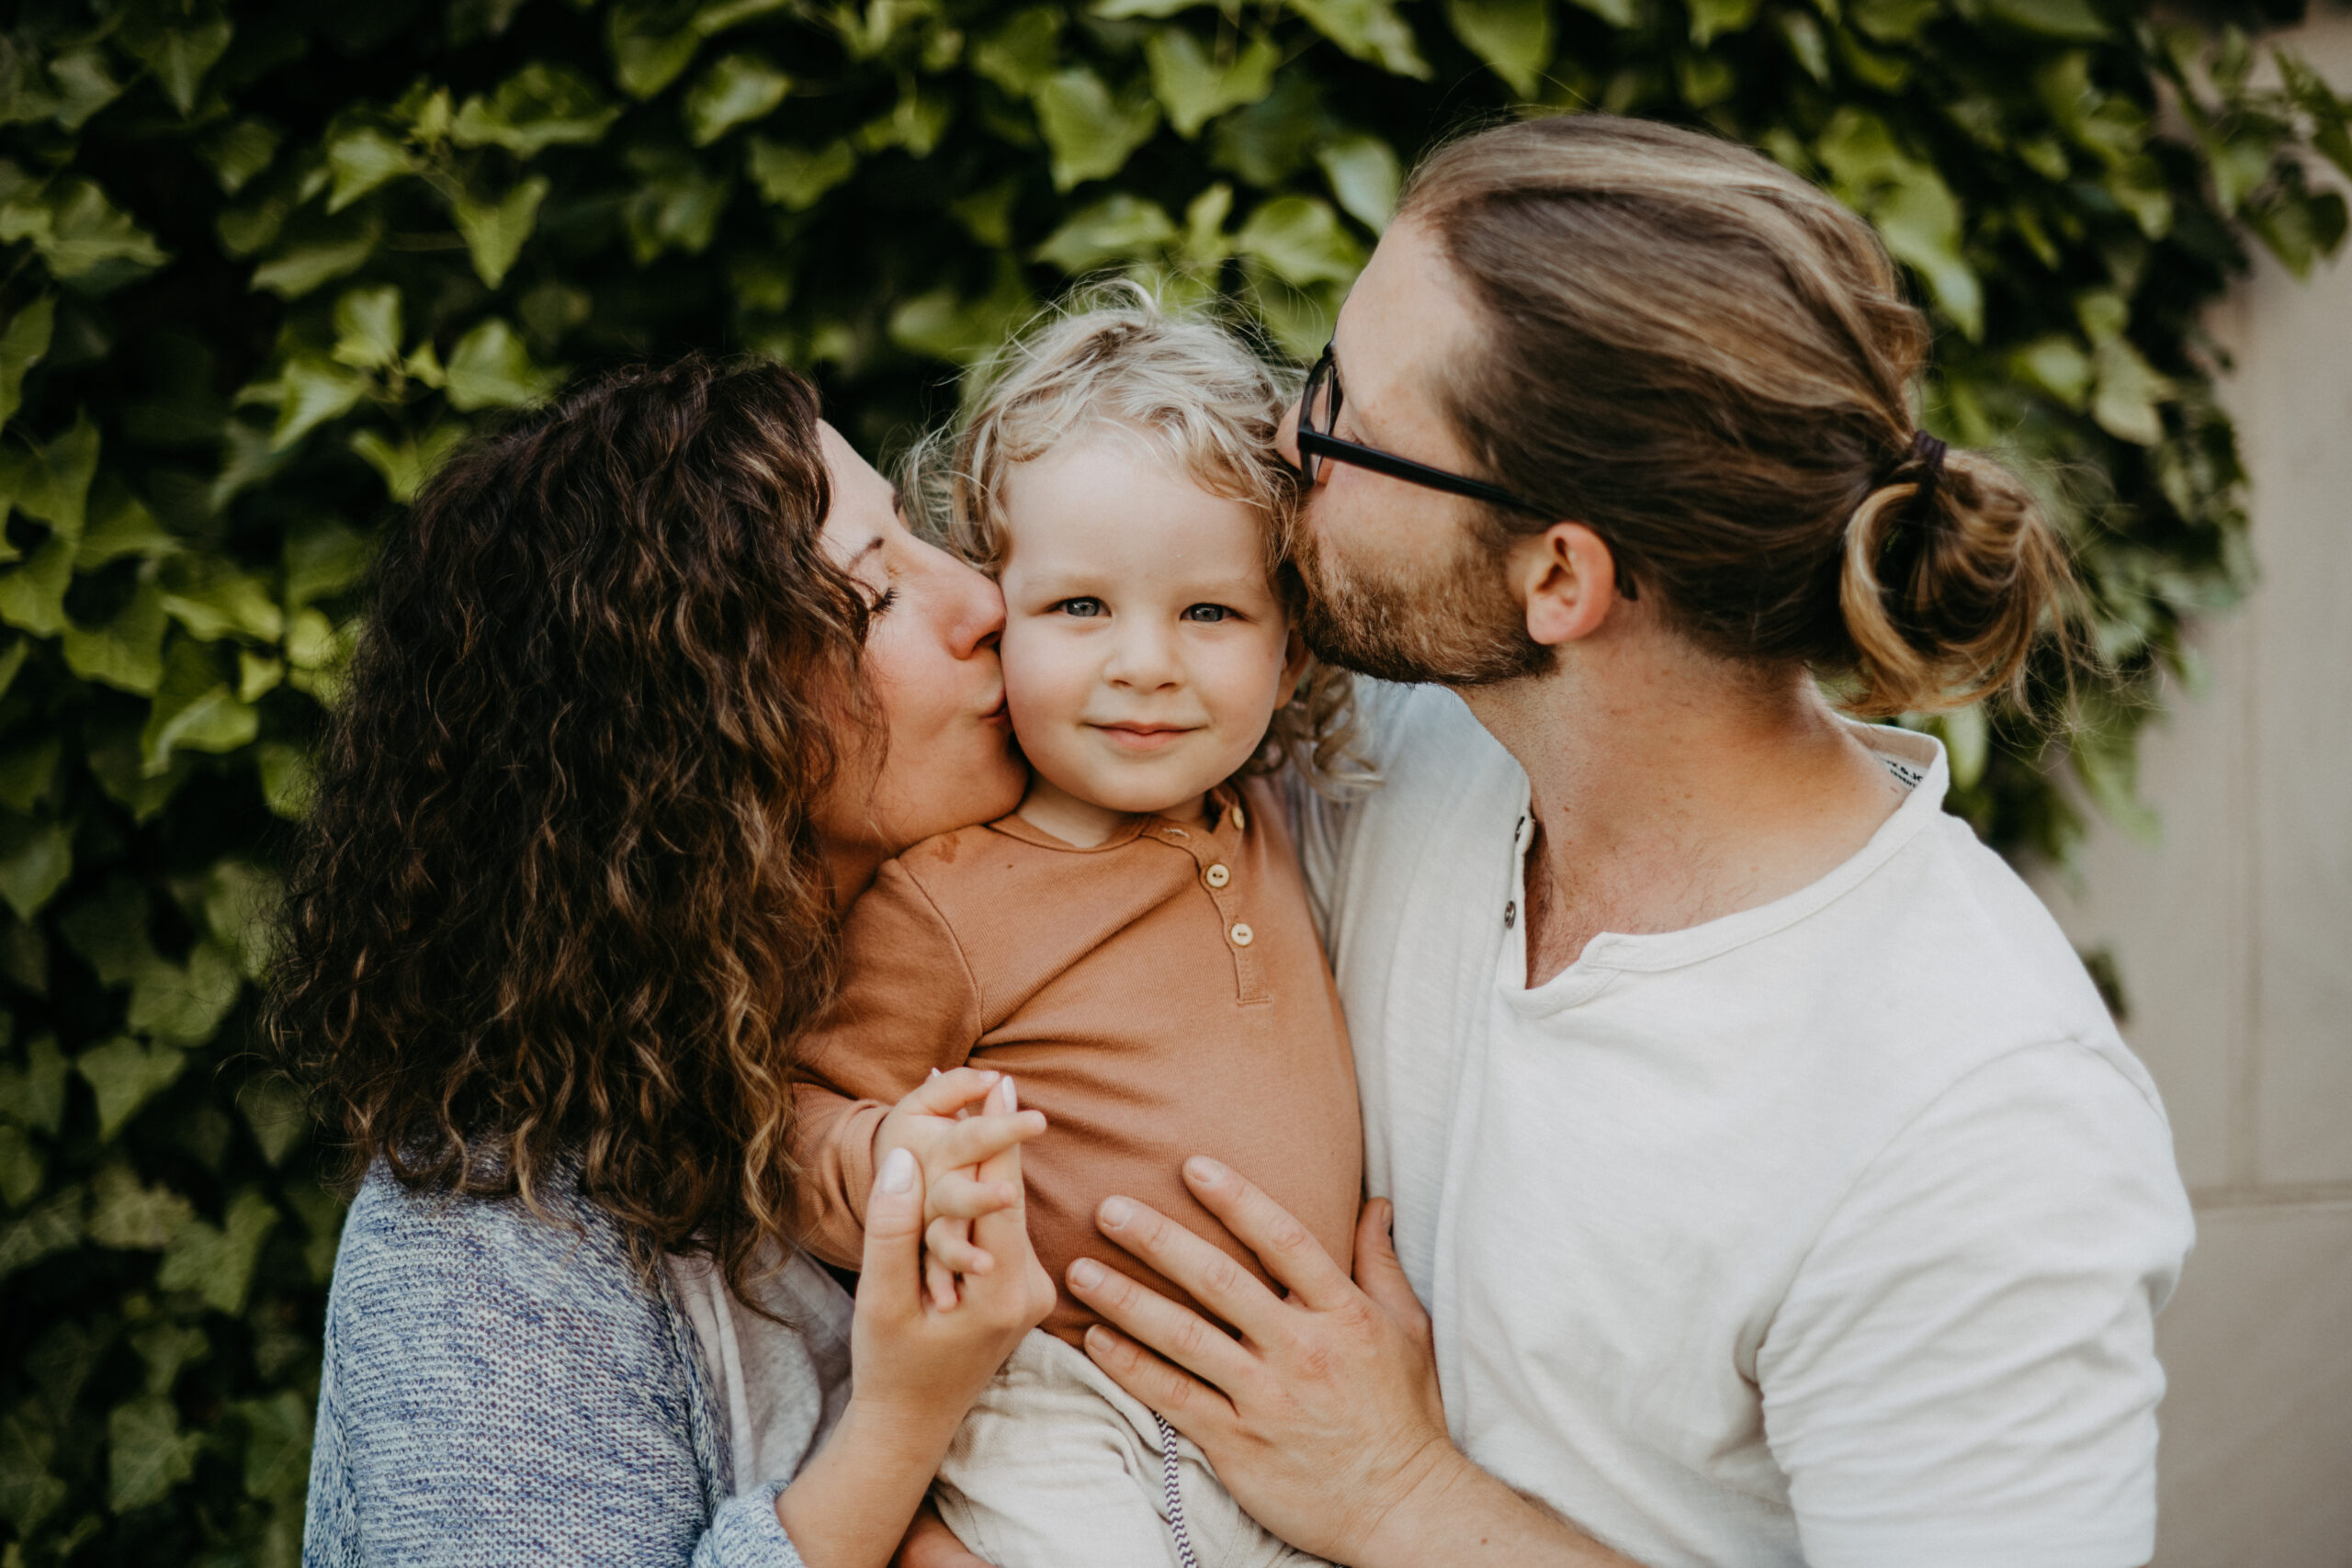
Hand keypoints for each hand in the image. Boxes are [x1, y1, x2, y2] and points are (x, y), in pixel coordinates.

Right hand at [775, 1080, 1051, 1567]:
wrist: (910, 1423)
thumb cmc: (889, 1365)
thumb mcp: (880, 1299)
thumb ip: (893, 1229)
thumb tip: (906, 1157)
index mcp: (1001, 1291)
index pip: (1002, 1195)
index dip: (997, 1134)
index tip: (995, 1080)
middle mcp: (1030, 1290)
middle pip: (1011, 1195)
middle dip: (996, 1135)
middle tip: (990, 1073)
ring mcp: (1032, 1292)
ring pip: (1007, 1210)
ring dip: (988, 1162)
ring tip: (981, 1098)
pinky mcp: (1022, 1291)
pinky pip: (1004, 1229)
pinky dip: (985, 1194)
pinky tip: (973, 1155)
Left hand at [1065, 1159, 1460, 1565]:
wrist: (1402, 1507)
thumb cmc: (1405, 1414)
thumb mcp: (1408, 1329)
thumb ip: (1380, 1262)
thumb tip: (1373, 1202)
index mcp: (1343, 1314)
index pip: (1285, 1241)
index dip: (1238, 1200)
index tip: (1194, 1167)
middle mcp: (1302, 1349)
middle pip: (1220, 1282)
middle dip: (1160, 1240)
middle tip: (1109, 1207)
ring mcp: (1266, 1397)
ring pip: (1184, 1337)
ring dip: (1127, 1301)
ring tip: (1081, 1271)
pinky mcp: (1238, 1442)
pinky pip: (1173, 1397)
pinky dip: (1131, 1367)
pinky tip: (1096, 1341)